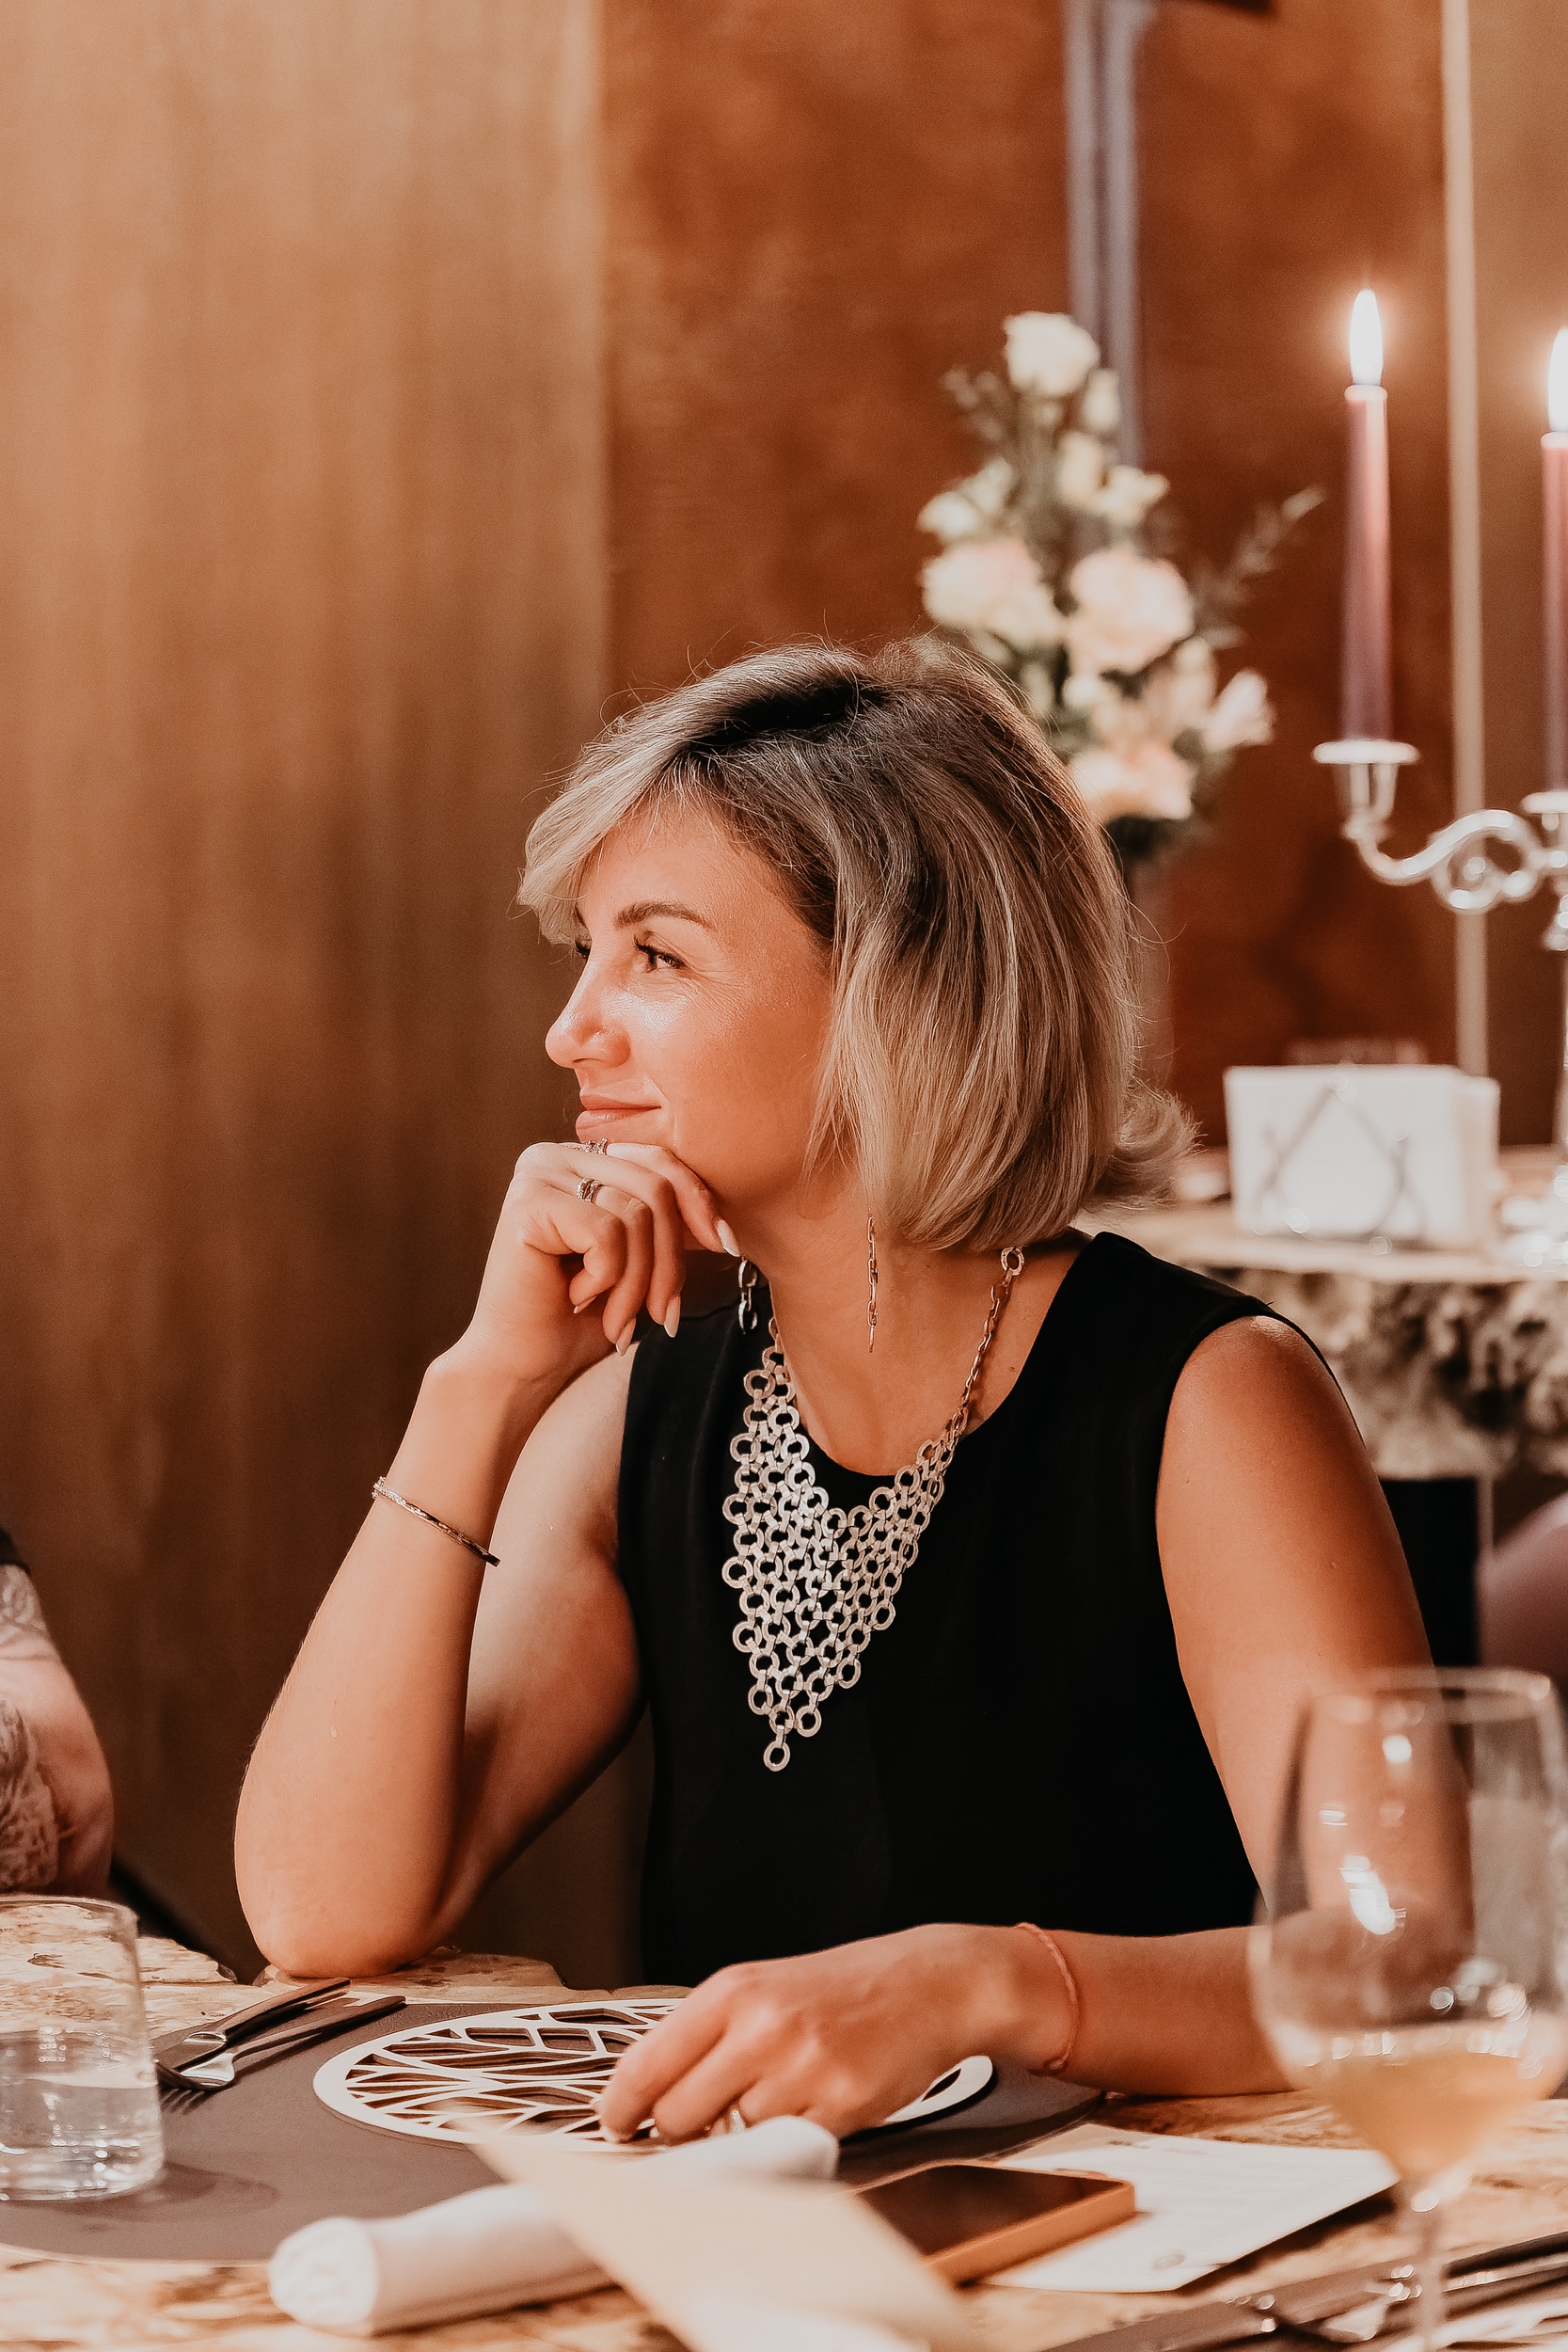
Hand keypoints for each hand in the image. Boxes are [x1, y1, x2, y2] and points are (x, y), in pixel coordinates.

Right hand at [457, 1141, 729, 1381]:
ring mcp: (537, 1175)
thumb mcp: (637, 1262)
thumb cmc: (578, 1320)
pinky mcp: (528, 1204)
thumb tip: (721, 1224)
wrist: (522, 1367)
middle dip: (670, 1259)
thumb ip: (666, 1224)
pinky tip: (575, 1298)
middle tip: (664, 1314)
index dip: (699, 1204)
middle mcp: (554, 1156)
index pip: (659, 1161)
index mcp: (579, 1159)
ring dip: (638, 1282)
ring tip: (617, 1320)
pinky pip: (606, 1233)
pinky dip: (606, 1279)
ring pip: (636, 1214)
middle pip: (655, 1187)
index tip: (725, 1247)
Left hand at [597, 1924, 1067, 2142]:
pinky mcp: (841, 2104)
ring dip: (742, 2137)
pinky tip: (807, 2110)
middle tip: (698, 2125)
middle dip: (680, 2133)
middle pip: (678, 2116)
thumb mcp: (763, 1989)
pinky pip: (786, 2150)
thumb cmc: (839, 1990)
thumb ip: (707, 2036)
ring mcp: (802, 2066)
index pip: (646, 2065)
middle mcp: (761, 2025)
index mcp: (732, 1991)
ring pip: (732, 2138)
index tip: (615, 2128)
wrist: (926, 1982)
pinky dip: (787, 2144)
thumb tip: (648, 2098)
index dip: (619, 2109)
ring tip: (774, 2102)